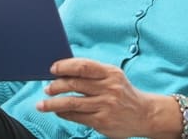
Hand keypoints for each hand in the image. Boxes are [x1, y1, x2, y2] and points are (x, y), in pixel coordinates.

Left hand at [36, 58, 165, 137]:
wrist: (145, 114)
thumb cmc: (123, 93)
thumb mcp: (113, 77)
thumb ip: (92, 74)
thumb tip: (63, 72)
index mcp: (111, 73)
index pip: (84, 66)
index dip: (65, 66)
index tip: (52, 69)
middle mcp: (109, 88)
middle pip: (75, 84)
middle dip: (56, 86)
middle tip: (46, 88)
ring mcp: (106, 105)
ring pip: (72, 102)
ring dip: (53, 103)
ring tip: (42, 104)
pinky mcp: (102, 121)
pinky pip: (77, 116)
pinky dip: (64, 114)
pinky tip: (58, 112)